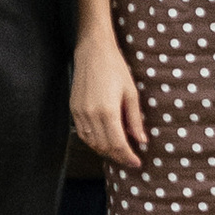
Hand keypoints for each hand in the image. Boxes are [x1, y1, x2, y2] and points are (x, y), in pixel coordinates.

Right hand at [70, 34, 145, 165]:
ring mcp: (79, 113)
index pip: (117, 144)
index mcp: (108, 111)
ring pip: (91, 143)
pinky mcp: (73, 109)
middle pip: (104, 147)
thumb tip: (141, 140)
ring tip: (118, 152)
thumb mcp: (131, 93)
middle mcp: (91, 115)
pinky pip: (82, 133)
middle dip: (118, 157)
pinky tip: (103, 140)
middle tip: (130, 159)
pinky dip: (93, 141)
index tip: (137, 163)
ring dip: (105, 151)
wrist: (93, 51)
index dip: (128, 157)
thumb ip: (134, 119)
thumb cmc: (115, 68)